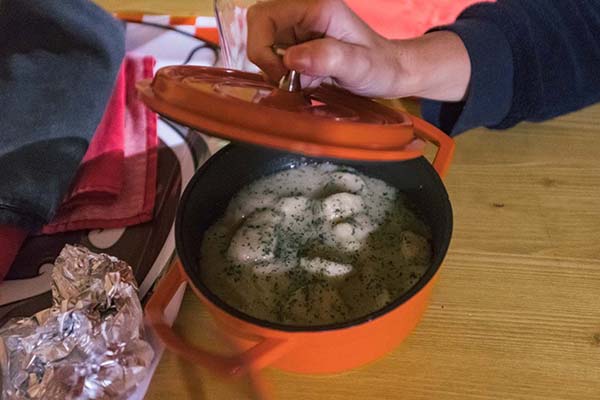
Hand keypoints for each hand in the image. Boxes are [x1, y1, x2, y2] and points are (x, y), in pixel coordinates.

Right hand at [247, 0, 470, 100]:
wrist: (390, 71)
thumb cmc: (380, 66)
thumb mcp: (359, 65)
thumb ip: (327, 58)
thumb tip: (291, 59)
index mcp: (316, 7)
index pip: (263, 17)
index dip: (262, 48)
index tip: (282, 73)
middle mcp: (303, 13)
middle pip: (258, 27)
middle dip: (265, 58)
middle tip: (288, 80)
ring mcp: (299, 29)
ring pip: (264, 44)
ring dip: (275, 70)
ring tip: (303, 82)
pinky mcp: (299, 44)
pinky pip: (274, 57)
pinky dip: (283, 75)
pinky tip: (305, 81)